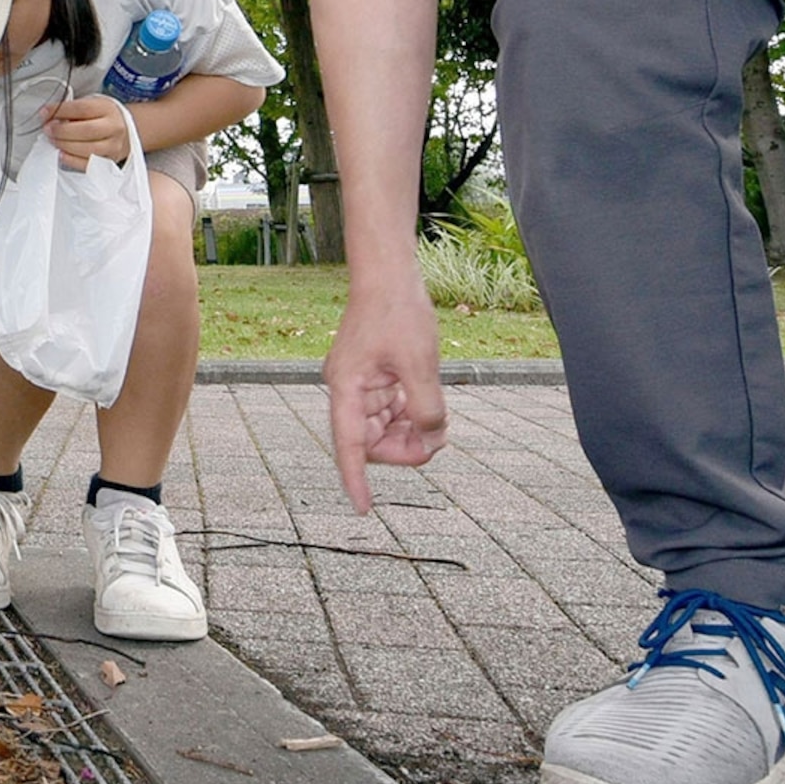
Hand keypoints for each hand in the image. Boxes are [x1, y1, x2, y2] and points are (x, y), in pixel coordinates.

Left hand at [40, 95, 129, 170]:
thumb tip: (48, 116)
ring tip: (53, 141)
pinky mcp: (109, 161)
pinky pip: (89, 164)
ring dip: (65, 145)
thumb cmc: (103, 116)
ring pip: (88, 149)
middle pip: (86, 130)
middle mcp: (113, 128)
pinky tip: (61, 154)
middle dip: (62, 131)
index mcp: (107, 109)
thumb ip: (72, 110)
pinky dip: (72, 160)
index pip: (82, 109)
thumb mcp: (92, 105)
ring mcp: (113, 146)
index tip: (45, 112)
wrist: (126, 131)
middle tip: (48, 130)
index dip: (60, 111)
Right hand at [322, 270, 447, 512]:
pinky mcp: (373, 375)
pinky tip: (428, 407)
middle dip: (402, 449)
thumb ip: (426, 408)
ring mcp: (360, 382)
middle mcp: (347, 389)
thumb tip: (431, 440)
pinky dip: (409, 415)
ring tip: (437, 425)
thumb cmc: (398, 312)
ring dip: (409, 432)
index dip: (355, 479)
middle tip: (435, 444)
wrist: (389, 275)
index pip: (349, 446)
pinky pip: (389, 408)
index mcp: (347, 388)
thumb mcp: (420, 364)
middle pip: (369, 441)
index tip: (364, 508)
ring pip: (382, 427)